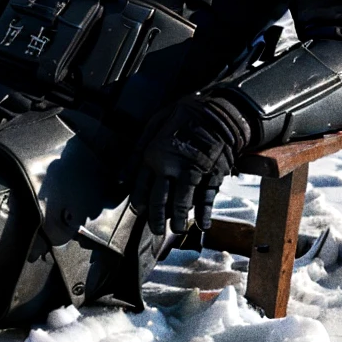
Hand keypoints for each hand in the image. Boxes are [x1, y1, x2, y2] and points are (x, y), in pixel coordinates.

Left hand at [132, 95, 250, 235]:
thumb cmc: (184, 115)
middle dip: (156, 219)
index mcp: (155, 155)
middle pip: (160, 201)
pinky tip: (202, 225)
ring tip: (175, 229)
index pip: (141, 187)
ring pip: (181, 205)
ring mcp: (193, 174)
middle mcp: (172, 168)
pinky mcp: (212, 177)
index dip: (139, 203)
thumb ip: (138, 150)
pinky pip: (206, 200)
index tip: (139, 212)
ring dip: (177, 220)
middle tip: (156, 230)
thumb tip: (121, 178)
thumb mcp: (155, 123)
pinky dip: (204, 214)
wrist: (220, 112)